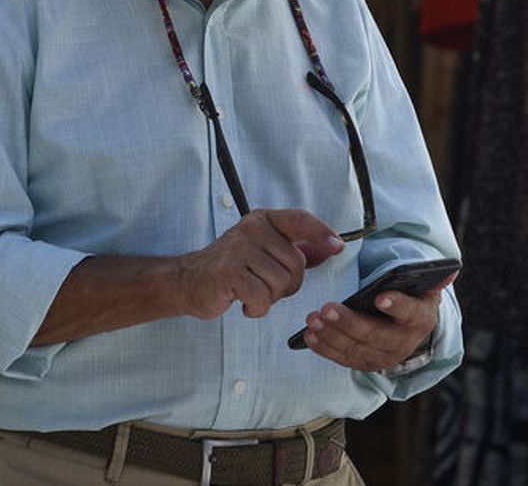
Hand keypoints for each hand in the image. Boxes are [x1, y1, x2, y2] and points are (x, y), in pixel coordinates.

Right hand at [175, 209, 343, 319]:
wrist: (189, 281)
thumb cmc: (230, 268)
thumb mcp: (262, 251)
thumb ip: (293, 249)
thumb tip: (328, 248)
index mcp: (262, 220)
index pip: (299, 219)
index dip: (322, 233)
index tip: (338, 247)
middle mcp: (251, 228)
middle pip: (296, 263)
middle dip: (287, 285)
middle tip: (264, 286)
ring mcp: (239, 248)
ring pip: (281, 282)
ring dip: (269, 297)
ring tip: (250, 291)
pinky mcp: (229, 271)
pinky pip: (262, 297)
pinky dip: (256, 308)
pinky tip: (243, 302)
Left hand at [301, 272, 457, 371]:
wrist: (408, 328)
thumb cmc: (410, 298)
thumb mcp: (423, 287)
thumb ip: (432, 278)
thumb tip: (451, 270)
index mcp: (420, 318)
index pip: (410, 313)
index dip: (397, 305)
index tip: (380, 296)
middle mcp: (403, 342)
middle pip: (376, 335)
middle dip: (350, 323)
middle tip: (328, 308)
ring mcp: (383, 357)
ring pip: (356, 349)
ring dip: (332, 335)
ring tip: (313, 319)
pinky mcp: (365, 364)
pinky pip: (343, 358)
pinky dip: (326, 348)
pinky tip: (310, 336)